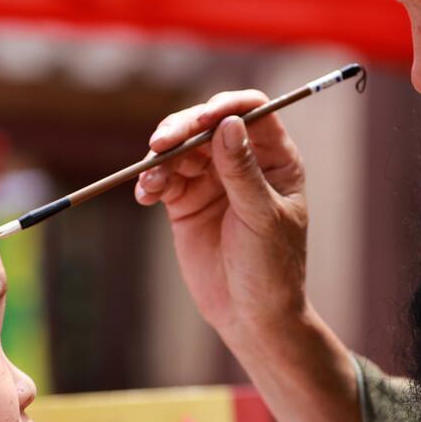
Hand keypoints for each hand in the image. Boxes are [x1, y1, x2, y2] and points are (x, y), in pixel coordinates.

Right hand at [134, 91, 308, 345]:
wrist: (250, 314)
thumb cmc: (271, 267)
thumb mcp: (261, 218)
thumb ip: (243, 172)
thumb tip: (227, 124)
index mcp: (275, 158)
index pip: (252, 112)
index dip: (227, 107)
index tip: (204, 118)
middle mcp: (242, 161)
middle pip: (207, 124)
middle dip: (182, 128)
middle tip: (161, 143)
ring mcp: (212, 180)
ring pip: (180, 148)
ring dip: (160, 157)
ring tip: (152, 182)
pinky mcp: (185, 201)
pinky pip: (164, 178)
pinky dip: (151, 181)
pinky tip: (145, 194)